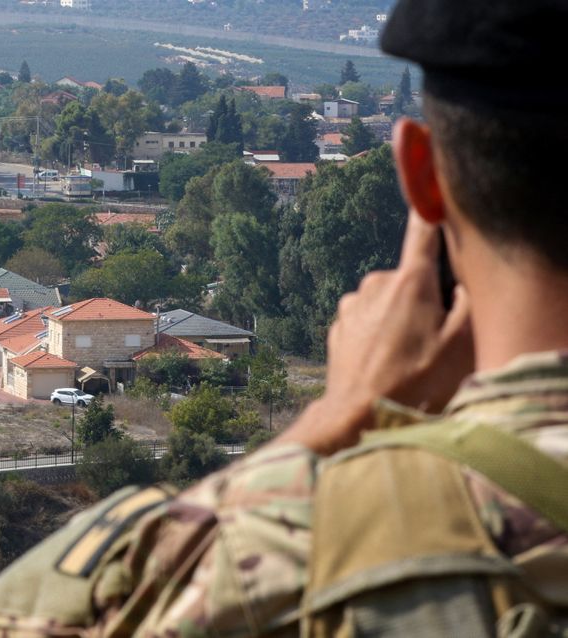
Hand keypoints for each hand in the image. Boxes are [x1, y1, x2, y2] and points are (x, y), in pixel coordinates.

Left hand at [276, 213, 474, 455]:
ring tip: (407, 360)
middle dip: (424, 301)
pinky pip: (368, 323)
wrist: (356, 417)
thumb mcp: (461, 345)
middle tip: (433, 341)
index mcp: (408, 282)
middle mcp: (374, 286)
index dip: (430, 212)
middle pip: (410, 280)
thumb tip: (462, 285)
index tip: (430, 191)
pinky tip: (386, 365)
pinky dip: (379, 337)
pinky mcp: (338, 327)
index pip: (422, 235)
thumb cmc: (414, 384)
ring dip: (399, 322)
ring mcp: (351, 306)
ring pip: (387, 303)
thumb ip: (468, 305)